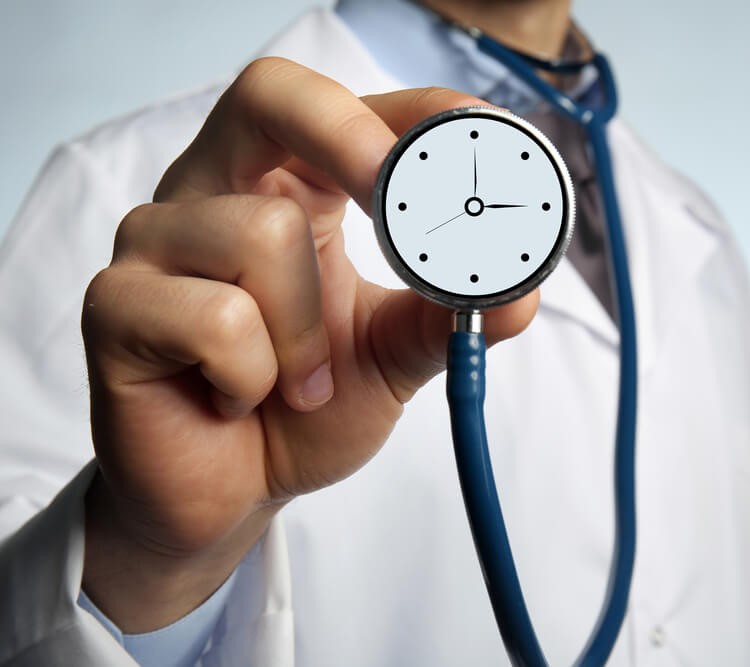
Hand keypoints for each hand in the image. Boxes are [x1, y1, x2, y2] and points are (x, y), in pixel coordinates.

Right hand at [80, 57, 538, 631]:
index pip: (344, 105)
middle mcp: (215, 191)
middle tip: (402, 196)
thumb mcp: (391, 355)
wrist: (227, 495)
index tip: (479, 145)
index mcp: (285, 186)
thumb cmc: (302, 410)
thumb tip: (523, 290)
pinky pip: (215, 317)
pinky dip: (254, 375)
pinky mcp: (115, 306)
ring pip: (260, 233)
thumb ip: (449, 316)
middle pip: (271, 93)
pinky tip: (236, 398)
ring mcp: (156, 242)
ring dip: (307, 333)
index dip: (414, 113)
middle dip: (352, 136)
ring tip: (298, 383)